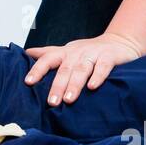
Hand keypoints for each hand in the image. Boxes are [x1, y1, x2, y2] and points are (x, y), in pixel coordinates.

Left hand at [24, 32, 143, 105]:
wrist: (118, 42)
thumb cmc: (89, 50)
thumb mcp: (67, 50)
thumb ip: (48, 53)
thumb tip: (27, 52)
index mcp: (65, 52)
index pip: (48, 58)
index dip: (38, 69)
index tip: (28, 82)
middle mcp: (77, 52)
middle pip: (65, 69)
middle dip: (57, 86)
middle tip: (51, 102)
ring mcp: (93, 54)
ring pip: (82, 69)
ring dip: (75, 84)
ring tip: (68, 99)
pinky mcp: (109, 57)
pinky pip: (103, 67)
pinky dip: (98, 76)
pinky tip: (92, 87)